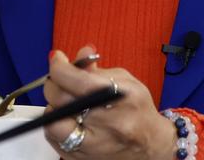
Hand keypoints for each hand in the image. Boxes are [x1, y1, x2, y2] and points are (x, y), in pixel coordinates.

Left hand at [42, 46, 175, 159]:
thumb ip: (97, 69)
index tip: (58, 59)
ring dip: (53, 108)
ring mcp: (95, 145)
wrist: (151, 146)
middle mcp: (108, 124)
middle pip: (61, 100)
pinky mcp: (83, 159)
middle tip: (58, 80)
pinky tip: (67, 119)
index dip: (59, 66)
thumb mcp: (126, 82)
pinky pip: (55, 141)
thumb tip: (79, 54)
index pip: (77, 80)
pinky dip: (55, 126)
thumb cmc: (138, 111)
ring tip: (64, 103)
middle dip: (54, 84)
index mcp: (119, 98)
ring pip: (54, 124)